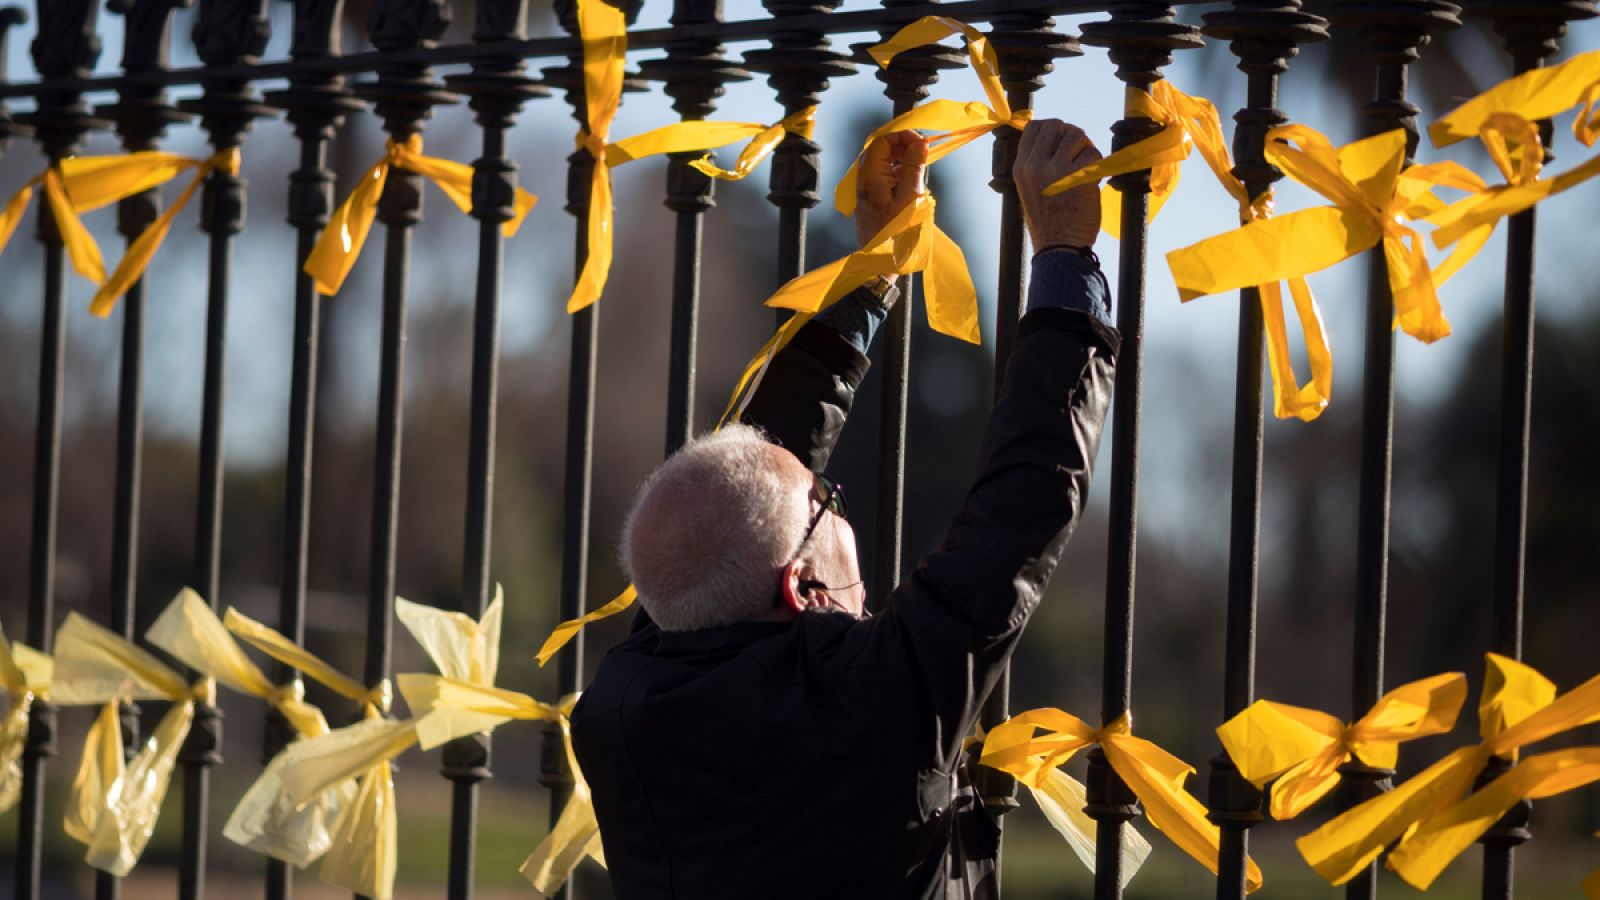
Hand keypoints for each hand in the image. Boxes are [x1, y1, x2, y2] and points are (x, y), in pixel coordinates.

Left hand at [855, 131, 927, 247]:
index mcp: (870, 176)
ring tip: (920, 171)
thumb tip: (920, 142)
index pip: (882, 141)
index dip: (902, 136)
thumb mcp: (910, 196)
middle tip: (923, 154)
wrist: (881, 260)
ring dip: (904, 162)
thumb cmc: (896, 232)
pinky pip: (886, 177)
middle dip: (904, 148)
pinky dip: (900, 175)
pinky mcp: (873, 198)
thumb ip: (914, 167)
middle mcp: (864, 179)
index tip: (922, 142)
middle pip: (882, 150)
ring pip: (885, 164)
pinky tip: (913, 185)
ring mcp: (868, 189)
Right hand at [1015, 119, 1102, 250]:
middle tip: (1077, 153)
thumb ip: (1037, 163)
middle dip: (1071, 135)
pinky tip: (1093, 180)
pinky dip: (1098, 164)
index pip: (1034, 127)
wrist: (1059, 248)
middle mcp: (1035, 166)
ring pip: (1077, 135)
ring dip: (1086, 148)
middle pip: (1056, 125)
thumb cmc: (1048, 221)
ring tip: (1085, 167)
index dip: (1052, 129)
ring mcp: (1057, 171)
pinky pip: (1094, 154)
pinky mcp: (1079, 177)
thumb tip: (1056, 136)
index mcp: (1021, 168)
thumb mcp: (1029, 189)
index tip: (1061, 142)